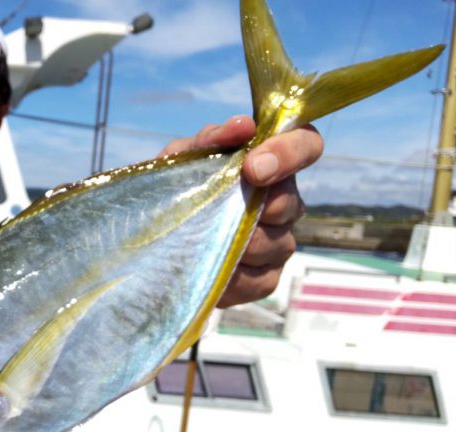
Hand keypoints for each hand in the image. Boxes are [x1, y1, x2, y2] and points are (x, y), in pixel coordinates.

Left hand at [158, 115, 321, 307]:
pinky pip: (261, 281)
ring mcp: (278, 241)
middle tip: (216, 212)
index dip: (289, 154)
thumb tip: (242, 127)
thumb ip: (210, 140)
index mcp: (269, 161)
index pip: (307, 146)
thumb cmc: (171, 187)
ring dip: (237, 243)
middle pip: (290, 203)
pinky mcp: (265, 278)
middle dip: (253, 207)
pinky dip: (232, 277)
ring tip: (201, 242)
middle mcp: (283, 201)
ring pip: (277, 244)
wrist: (148, 237)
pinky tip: (207, 270)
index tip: (252, 168)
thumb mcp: (180, 159)